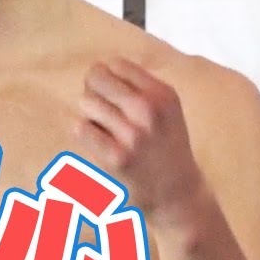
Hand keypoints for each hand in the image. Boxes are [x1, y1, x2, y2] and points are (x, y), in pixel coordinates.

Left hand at [74, 58, 205, 226]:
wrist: (178, 195)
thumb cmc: (165, 147)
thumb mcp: (166, 109)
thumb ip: (137, 87)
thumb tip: (95, 71)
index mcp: (163, 94)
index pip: (116, 64)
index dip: (107, 77)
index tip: (112, 95)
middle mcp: (150, 110)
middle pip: (97, 78)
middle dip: (93, 91)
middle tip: (102, 111)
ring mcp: (133, 134)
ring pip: (86, 102)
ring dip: (89, 114)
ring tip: (104, 129)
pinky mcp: (116, 157)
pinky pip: (80, 128)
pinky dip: (82, 132)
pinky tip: (96, 141)